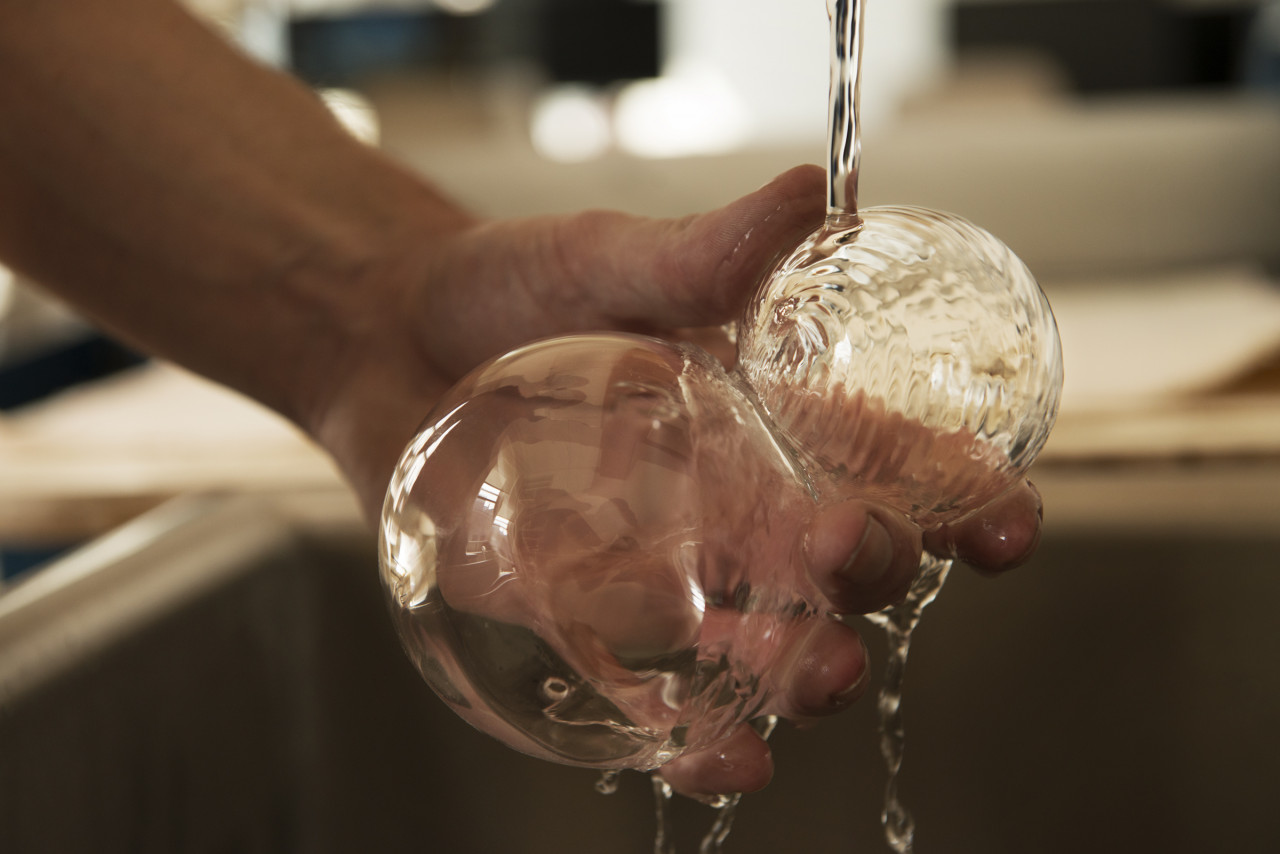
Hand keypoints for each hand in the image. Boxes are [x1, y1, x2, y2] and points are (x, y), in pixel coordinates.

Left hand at [311, 165, 1044, 797]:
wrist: (391, 339)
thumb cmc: (511, 291)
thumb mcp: (609, 258)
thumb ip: (706, 250)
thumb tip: (812, 193)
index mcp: (768, 418)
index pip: (890, 465)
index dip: (960, 498)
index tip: (1004, 523)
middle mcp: (736, 505)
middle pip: (842, 565)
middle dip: (873, 570)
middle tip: (859, 551)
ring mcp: (670, 571)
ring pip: (769, 640)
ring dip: (808, 668)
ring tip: (828, 673)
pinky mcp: (590, 619)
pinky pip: (659, 696)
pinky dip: (698, 741)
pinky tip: (730, 760)